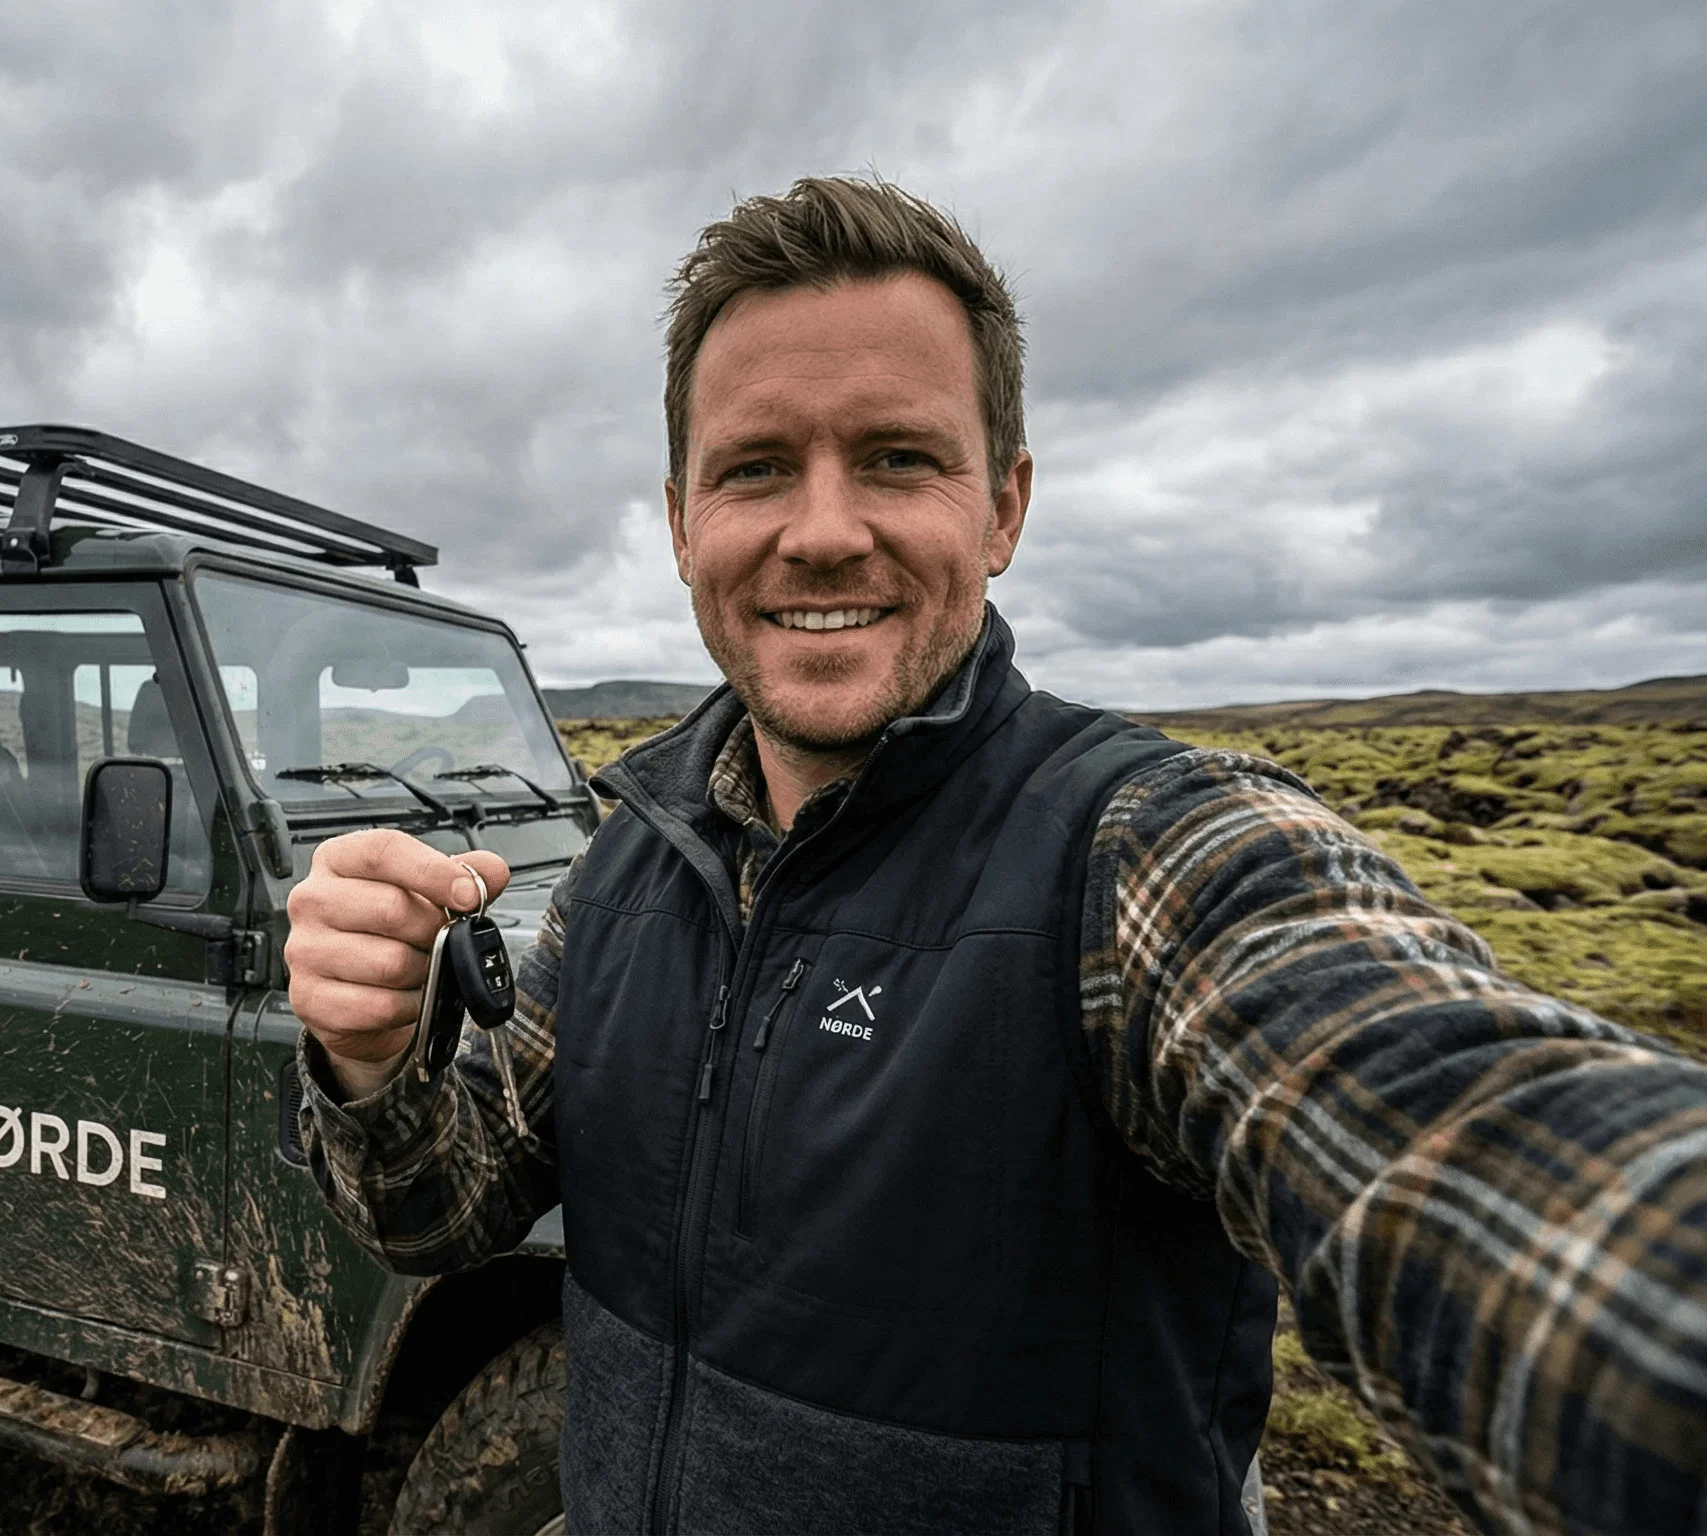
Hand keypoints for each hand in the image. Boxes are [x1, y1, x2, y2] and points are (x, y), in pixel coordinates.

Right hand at [286, 829, 510, 1097]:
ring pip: (389, 962)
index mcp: (339, 860)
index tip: (468, 895)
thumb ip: (464, 875)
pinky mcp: (310, 998)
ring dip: (424, 971)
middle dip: (434, 930)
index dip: (433, 872)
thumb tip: (492, 871)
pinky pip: (379, 1005)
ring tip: (425, 968)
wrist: (362, 992)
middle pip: (390, 908)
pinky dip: (409, 1006)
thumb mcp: (429, 893)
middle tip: (445, 939)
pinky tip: (409, 997)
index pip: (383, 851)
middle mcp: (313, 900)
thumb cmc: (394, 932)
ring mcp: (304, 951)